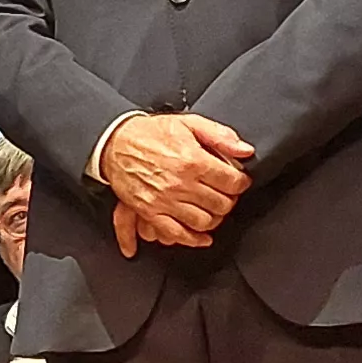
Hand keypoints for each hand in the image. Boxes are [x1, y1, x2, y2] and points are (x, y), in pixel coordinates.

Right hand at [98, 111, 252, 250]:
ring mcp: (165, 200)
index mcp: (193, 160)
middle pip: (221, 204)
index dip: (241, 183)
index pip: (232, 182)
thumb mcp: (189, 123)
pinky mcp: (151, 212)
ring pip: (204, 222)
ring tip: (213, 209)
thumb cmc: (151, 133)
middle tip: (226, 194)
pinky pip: (177, 234)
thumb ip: (220, 136)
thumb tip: (245, 150)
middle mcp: (180, 183)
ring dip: (214, 218)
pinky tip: (201, 235)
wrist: (116, 142)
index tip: (239, 182)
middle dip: (229, 200)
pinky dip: (193, 239)